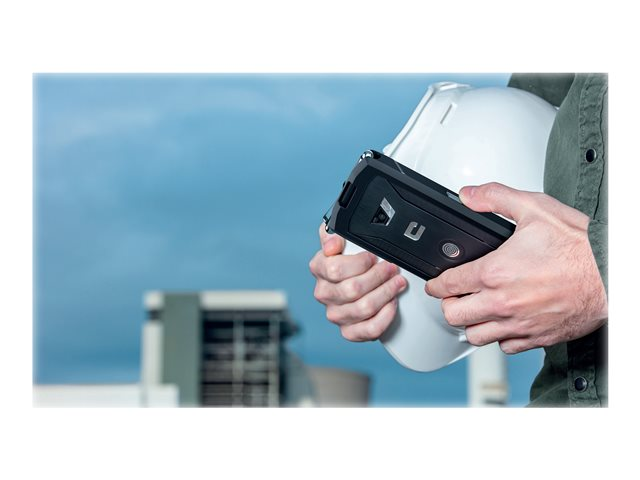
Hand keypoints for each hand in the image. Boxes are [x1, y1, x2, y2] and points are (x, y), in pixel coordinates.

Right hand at [309, 224, 406, 340]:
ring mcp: (335, 314)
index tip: (373, 256)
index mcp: (319, 268)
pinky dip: (385, 317)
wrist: (355, 281)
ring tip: (397, 283)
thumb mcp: (342, 240)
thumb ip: (334, 234)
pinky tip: (392, 304)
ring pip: (363, 308)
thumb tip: (333, 241)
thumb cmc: (350, 260)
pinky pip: (368, 329)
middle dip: (379, 277)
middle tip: (392, 268)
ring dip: (385, 294)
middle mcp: (324, 293)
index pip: (335, 269)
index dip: (359, 263)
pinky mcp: (349, 331)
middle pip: (352, 289)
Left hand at [425, 182, 607, 353]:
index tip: (436, 283)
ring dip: (471, 323)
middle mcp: (503, 302)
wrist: (614, 272)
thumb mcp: (535, 208)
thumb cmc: (581, 246)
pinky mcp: (537, 338)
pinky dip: (500, 336)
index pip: (447, 285)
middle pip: (453, 315)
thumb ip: (495, 198)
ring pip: (475, 335)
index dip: (436, 284)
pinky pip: (505, 347)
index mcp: (495, 272)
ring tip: (476, 309)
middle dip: (449, 304)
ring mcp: (519, 323)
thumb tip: (468, 195)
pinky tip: (504, 321)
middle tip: (454, 296)